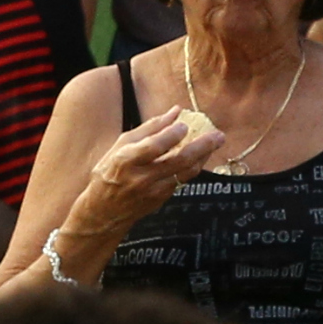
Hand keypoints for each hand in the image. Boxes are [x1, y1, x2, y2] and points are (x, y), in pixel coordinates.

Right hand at [56, 104, 223, 277]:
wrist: (104, 212)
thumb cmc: (108, 173)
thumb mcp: (119, 146)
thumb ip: (148, 129)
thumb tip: (174, 112)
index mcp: (125, 161)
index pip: (154, 147)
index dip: (172, 134)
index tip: (184, 124)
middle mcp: (141, 178)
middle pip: (179, 161)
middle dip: (202, 146)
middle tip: (218, 135)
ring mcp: (154, 191)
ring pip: (187, 172)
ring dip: (204, 156)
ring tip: (215, 142)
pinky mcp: (163, 199)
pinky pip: (183, 179)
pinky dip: (194, 165)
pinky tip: (200, 155)